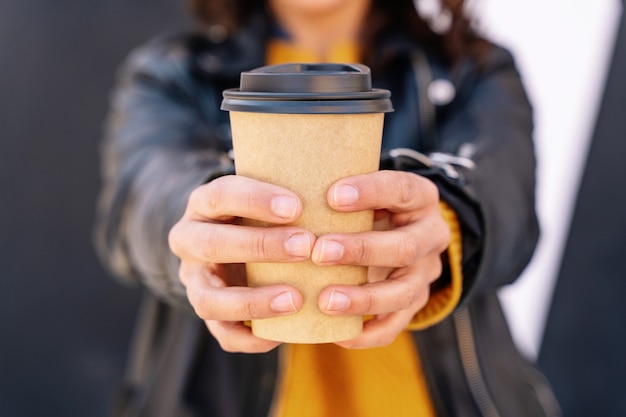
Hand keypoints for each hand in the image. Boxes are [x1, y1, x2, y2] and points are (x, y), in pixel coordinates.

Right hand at [168, 175, 314, 352]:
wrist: (231, 241)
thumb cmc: (260, 214)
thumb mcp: (265, 196)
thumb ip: (289, 197)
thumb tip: (343, 194)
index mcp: (204, 204)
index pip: (221, 194)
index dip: (255, 200)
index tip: (296, 206)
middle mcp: (189, 241)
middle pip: (212, 244)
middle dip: (260, 246)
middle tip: (306, 246)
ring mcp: (193, 281)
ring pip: (209, 300)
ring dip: (253, 302)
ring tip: (295, 299)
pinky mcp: (207, 311)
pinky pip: (222, 333)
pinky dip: (250, 338)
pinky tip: (281, 335)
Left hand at [311, 170, 450, 348]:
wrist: (394, 229)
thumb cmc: (364, 204)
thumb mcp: (362, 186)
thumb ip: (337, 189)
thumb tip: (285, 192)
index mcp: (419, 197)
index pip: (402, 189)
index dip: (371, 192)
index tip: (332, 196)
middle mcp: (431, 234)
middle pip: (405, 246)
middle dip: (361, 250)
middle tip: (319, 252)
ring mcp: (425, 272)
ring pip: (404, 291)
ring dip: (363, 298)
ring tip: (325, 301)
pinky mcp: (415, 302)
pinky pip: (396, 324)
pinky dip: (367, 332)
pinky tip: (337, 333)